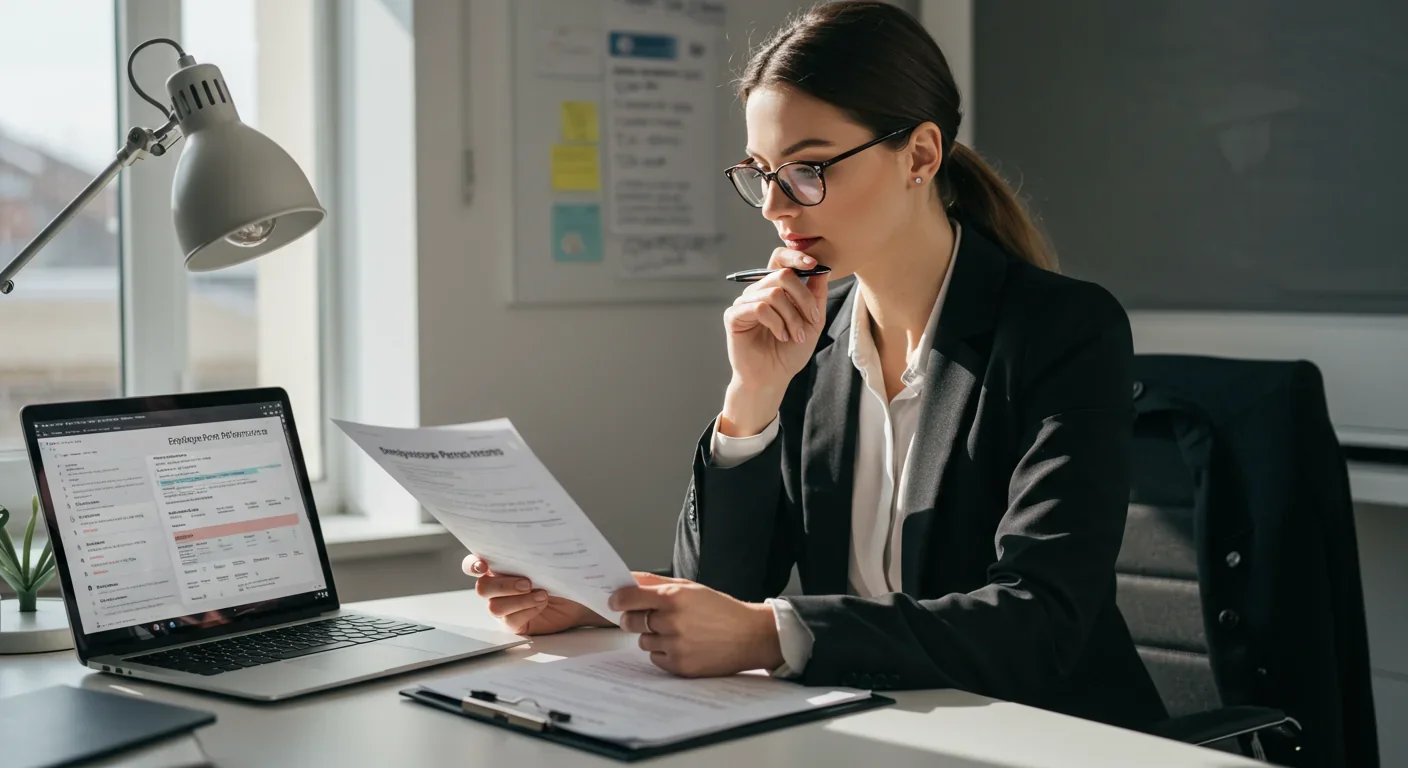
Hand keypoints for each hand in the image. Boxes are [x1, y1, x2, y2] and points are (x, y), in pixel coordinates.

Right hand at [464, 554, 611, 634]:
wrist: (578, 595)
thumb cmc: (560, 573)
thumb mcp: (547, 558)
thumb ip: (533, 551)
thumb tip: (533, 538)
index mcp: (498, 567)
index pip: (472, 565)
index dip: (472, 565)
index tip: (483, 565)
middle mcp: (496, 587)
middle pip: (482, 588)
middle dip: (503, 585)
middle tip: (527, 582)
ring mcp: (504, 606)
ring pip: (494, 607)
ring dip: (518, 600)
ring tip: (541, 595)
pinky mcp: (514, 623)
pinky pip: (510, 620)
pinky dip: (526, 610)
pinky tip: (541, 604)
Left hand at [609, 572, 783, 676]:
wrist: (749, 636)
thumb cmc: (720, 609)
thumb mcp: (691, 587)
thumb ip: (657, 582)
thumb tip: (628, 579)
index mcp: (675, 597)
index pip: (629, 598)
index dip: (618, 600)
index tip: (614, 601)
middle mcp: (673, 621)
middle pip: (631, 621)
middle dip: (634, 618)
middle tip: (648, 617)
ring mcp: (676, 645)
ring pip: (642, 641)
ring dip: (652, 636)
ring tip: (677, 632)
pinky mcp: (680, 666)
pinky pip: (655, 658)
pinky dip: (663, 653)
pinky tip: (683, 645)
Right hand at [720, 249, 829, 435]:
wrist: (773, 378)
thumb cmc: (790, 351)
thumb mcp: (812, 321)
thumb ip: (816, 295)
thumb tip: (822, 269)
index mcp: (775, 288)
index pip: (780, 259)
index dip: (796, 256)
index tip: (814, 264)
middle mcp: (758, 291)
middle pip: (782, 274)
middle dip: (803, 298)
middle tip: (812, 319)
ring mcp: (744, 302)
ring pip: (773, 293)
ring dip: (791, 317)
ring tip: (795, 335)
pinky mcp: (734, 315)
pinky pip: (759, 308)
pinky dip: (776, 323)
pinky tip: (780, 336)